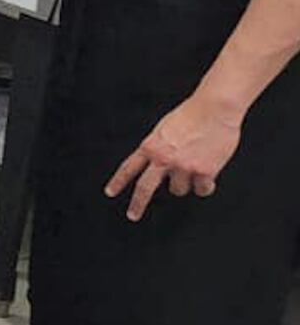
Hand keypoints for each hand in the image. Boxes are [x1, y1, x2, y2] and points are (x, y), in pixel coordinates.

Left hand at [107, 93, 242, 220]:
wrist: (214, 109)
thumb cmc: (191, 115)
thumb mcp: (164, 129)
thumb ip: (159, 148)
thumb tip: (159, 165)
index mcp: (151, 146)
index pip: (129, 167)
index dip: (118, 182)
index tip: (110, 192)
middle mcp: (163, 159)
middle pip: (145, 187)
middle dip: (137, 204)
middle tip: (132, 215)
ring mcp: (183, 167)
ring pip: (179, 190)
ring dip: (185, 184)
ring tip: (194, 166)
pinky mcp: (203, 172)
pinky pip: (202, 190)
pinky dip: (205, 185)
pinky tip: (208, 174)